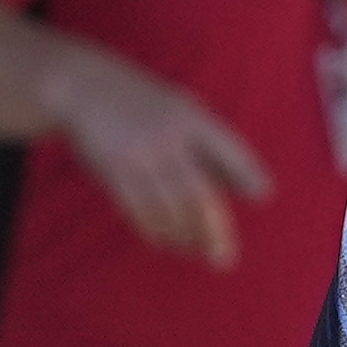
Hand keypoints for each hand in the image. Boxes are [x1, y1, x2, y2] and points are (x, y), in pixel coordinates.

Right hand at [44, 50, 272, 269]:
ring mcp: (139, 157)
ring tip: (194, 252)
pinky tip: (165, 242)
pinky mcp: (114, 173)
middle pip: (199, 194)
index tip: (263, 196)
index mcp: (189, 118)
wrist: (83, 88)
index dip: (246, 172)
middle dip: (214, 230)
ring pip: (170, 210)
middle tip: (224, 259)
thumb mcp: (180, 107)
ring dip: (184, 237)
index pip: (227, 148)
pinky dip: (155, 231)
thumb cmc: (141, 102)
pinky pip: (139, 212)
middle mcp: (167, 139)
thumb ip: (210, 146)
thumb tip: (244, 188)